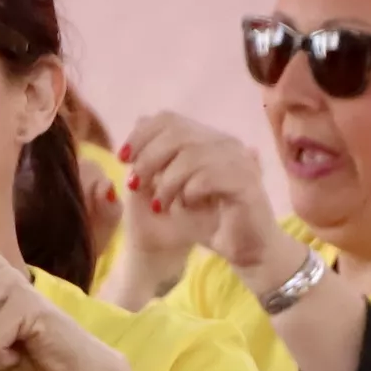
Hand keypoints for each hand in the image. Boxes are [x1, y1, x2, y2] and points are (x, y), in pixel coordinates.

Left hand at [120, 113, 287, 288]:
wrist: (246, 251)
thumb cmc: (210, 222)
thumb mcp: (173, 188)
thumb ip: (159, 159)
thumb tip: (139, 121)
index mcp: (208, 140)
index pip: (169, 119)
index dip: (141, 135)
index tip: (122, 159)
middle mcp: (225, 143)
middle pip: (177, 132)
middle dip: (149, 158)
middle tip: (136, 184)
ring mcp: (240, 159)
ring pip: (192, 154)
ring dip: (168, 181)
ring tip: (161, 204)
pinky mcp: (247, 182)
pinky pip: (209, 176)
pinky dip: (189, 191)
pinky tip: (186, 206)